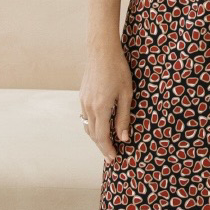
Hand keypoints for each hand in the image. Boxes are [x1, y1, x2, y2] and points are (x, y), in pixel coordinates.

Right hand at [80, 44, 133, 163]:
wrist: (101, 51)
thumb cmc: (118, 70)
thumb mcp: (126, 94)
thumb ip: (123, 117)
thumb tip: (123, 138)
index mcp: (101, 108)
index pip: (102, 137)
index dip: (108, 150)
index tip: (114, 159)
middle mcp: (88, 107)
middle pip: (93, 135)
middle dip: (102, 147)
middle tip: (111, 158)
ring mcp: (83, 101)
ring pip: (88, 126)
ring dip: (96, 138)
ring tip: (106, 145)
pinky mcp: (82, 96)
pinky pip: (86, 117)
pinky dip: (92, 126)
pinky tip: (100, 127)